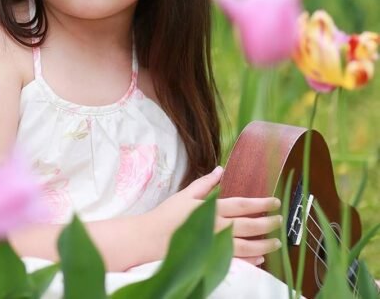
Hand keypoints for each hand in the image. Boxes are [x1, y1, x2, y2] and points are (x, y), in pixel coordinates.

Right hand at [146, 166, 282, 264]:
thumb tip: (220, 169)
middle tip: (280, 221)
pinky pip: (235, 262)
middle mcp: (216, 227)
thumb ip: (205, 183)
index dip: (261, 203)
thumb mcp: (185, 193)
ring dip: (264, 245)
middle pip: (249, 226)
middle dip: (268, 223)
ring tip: (276, 243)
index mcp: (211, 208)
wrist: (150, 239)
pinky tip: (259, 259)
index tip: (275, 202)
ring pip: (246, 246)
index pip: (242, 204)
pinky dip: (250, 261)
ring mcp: (215, 245)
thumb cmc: (167, 214)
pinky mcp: (211, 259)